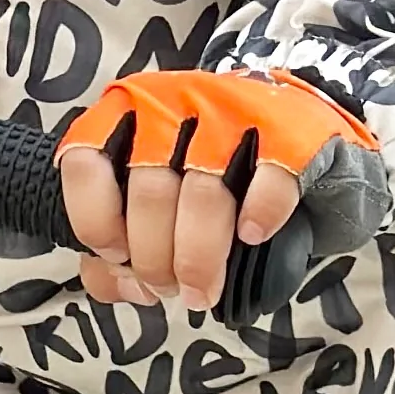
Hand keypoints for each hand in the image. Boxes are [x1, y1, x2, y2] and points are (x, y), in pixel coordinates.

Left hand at [54, 68, 372, 312]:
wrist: (307, 126)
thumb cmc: (223, 167)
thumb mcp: (165, 195)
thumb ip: (124, 238)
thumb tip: (116, 282)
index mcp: (131, 112)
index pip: (86, 162)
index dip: (97, 221)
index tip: (119, 257)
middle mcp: (177, 102)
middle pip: (149, 191)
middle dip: (155, 260)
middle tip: (171, 291)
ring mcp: (237, 111)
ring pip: (203, 193)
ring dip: (200, 257)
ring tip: (204, 291)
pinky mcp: (293, 130)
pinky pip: (270, 178)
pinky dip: (259, 216)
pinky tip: (252, 236)